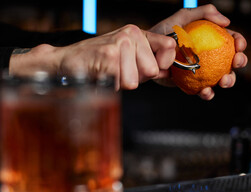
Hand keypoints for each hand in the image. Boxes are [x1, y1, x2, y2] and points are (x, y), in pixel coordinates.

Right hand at [9, 25, 175, 90]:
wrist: (67, 62)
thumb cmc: (98, 62)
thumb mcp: (129, 59)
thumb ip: (149, 64)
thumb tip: (167, 71)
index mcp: (138, 34)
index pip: (169, 47)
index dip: (163, 64)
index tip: (149, 70)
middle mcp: (131, 34)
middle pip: (152, 70)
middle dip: (137, 78)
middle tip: (119, 71)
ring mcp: (120, 43)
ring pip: (136, 80)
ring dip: (121, 83)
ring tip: (110, 73)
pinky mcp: (109, 55)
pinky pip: (121, 83)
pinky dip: (111, 85)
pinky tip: (102, 75)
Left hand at [150, 4, 247, 99]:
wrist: (148, 53)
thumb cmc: (164, 33)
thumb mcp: (183, 17)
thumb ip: (204, 12)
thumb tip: (226, 22)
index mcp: (212, 40)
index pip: (232, 40)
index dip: (240, 42)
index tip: (238, 46)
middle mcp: (212, 57)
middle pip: (233, 60)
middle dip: (240, 62)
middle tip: (235, 62)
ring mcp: (204, 72)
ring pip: (223, 79)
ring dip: (228, 81)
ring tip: (223, 81)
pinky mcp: (194, 85)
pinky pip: (205, 91)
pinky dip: (208, 93)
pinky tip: (205, 91)